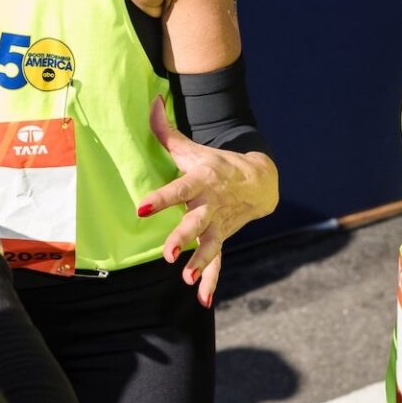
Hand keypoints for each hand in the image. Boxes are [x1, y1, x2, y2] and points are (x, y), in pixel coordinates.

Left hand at [137, 96, 278, 307]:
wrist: (259, 180)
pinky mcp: (223, 237)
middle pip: (196, 223)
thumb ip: (167, 131)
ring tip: (184, 278)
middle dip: (182, 238)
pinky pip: (218, 262)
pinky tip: (201, 300)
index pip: (179, 189)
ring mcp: (219, 224)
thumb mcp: (193, 148)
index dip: (161, 199)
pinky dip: (211, 281)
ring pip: (210, 246)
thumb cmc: (216, 163)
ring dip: (199, 263)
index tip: (142, 209)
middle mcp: (211, 205)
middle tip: (167, 254)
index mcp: (202, 181)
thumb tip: (150, 102)